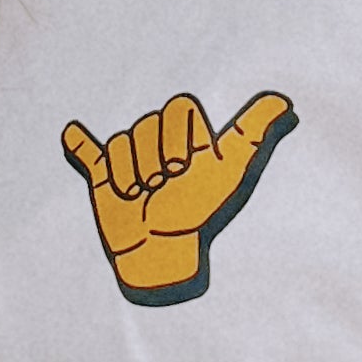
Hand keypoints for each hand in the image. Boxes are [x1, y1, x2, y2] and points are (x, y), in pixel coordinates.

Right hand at [61, 90, 294, 303]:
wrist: (160, 257)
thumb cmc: (201, 213)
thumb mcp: (233, 170)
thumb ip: (255, 133)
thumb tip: (287, 105)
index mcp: (192, 140)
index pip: (179, 109)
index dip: (179, 136)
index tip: (186, 165)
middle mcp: (162, 146)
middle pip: (147, 124)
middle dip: (153, 156)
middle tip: (162, 185)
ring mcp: (131, 161)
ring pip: (120, 142)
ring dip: (129, 173)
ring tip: (142, 198)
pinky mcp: (104, 178)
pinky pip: (90, 152)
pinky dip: (80, 144)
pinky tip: (73, 133)